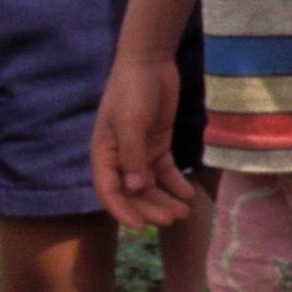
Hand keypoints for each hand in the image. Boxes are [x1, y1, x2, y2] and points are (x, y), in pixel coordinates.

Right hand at [90, 57, 195, 228]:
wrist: (149, 63)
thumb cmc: (132, 90)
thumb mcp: (130, 123)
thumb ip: (132, 156)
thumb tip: (135, 189)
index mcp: (103, 154)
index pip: (109, 192)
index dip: (123, 212)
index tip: (140, 228)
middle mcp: (120, 157)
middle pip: (133, 193)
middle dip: (150, 209)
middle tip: (173, 219)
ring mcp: (139, 151)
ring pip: (151, 185)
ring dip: (165, 200)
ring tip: (184, 211)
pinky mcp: (158, 143)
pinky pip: (165, 171)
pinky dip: (176, 183)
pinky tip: (188, 192)